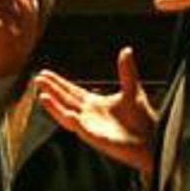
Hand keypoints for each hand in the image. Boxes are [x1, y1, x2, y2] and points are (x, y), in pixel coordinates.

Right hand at [34, 52, 155, 176]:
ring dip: (55, 106)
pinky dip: (73, 121)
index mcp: (95, 103)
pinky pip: (82, 129)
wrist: (151, 140)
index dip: (58, 83)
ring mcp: (90, 127)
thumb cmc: (142, 119)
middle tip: (38, 78)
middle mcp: (88, 115)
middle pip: (65, 100)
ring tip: (42, 95)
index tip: (45, 73)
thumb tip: (126, 50)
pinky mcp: (96, 138)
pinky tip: (65, 113)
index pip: (71, 91)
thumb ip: (127, 71)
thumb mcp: (132, 90)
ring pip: (67, 115)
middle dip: (51, 90)